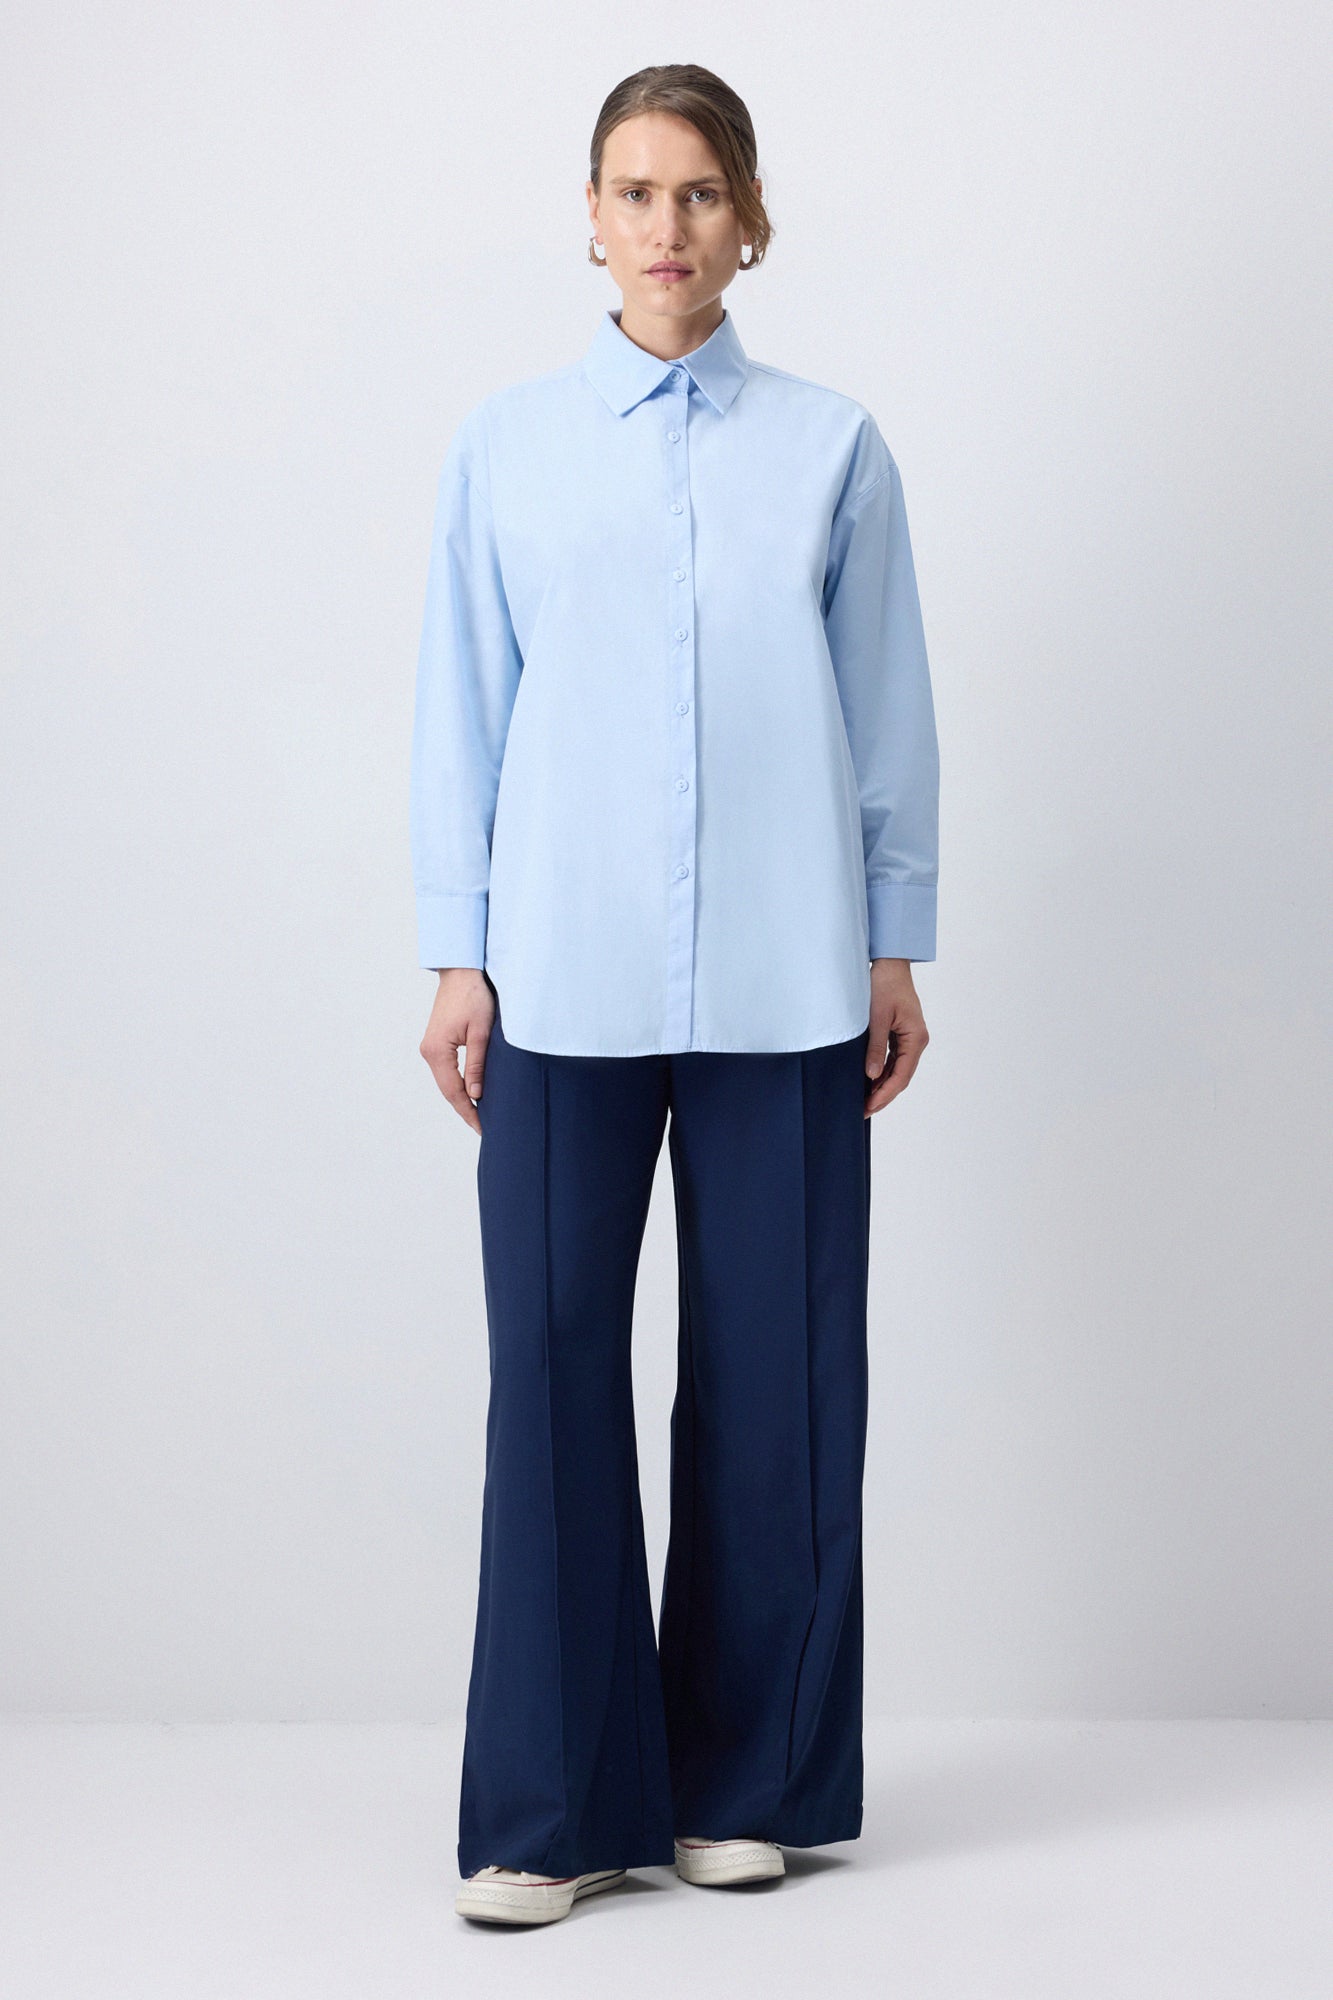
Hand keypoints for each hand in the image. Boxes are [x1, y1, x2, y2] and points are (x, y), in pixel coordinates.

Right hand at [419, 970, 494, 1134]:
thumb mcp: (481, 1032)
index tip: (483, 1127)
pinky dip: (458, 1084)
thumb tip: (476, 1095)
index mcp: (437, 1051)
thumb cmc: (473, 996)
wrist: (461, 972)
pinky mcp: (436, 1042)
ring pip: (446, 1081)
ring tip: (479, 1115)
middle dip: (465, 1109)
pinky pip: (446, 1071)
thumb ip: (477, 1065)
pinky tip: (471, 1093)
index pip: (453, 1091)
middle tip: (483, 1127)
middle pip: (447, 1090)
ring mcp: (430, 1047)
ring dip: (461, 1098)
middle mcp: (428, 1052)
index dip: (468, 1111)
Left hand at [864, 959, 929, 1117]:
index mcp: (915, 1038)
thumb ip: (875, 1047)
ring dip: (882, 1086)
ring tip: (864, 1100)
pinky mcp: (901, 1034)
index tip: (869, 1106)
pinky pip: (893, 1060)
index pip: (901, 1075)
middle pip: (901, 1077)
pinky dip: (882, 1072)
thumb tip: (871, 1075)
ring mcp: (910, 1038)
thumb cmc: (885, 985)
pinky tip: (869, 1081)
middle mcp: (916, 1041)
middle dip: (883, 1095)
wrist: (890, 964)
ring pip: (897, 1070)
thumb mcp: (877, 1017)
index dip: (885, 1094)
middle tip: (864, 1110)